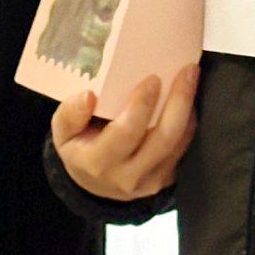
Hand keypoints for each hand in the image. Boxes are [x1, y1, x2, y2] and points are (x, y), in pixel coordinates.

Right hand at [51, 65, 198, 201]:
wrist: (94, 183)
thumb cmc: (79, 148)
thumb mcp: (63, 132)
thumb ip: (70, 113)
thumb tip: (88, 96)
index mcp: (97, 163)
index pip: (126, 133)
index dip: (142, 105)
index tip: (153, 79)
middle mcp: (127, 176)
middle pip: (162, 139)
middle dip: (178, 102)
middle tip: (187, 71)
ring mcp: (150, 181)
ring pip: (178, 144)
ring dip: (188, 109)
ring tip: (191, 78)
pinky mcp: (165, 179)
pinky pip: (182, 149)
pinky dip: (188, 122)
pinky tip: (187, 100)